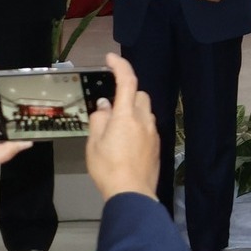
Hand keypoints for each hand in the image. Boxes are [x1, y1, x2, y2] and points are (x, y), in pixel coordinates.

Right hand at [85, 52, 159, 201]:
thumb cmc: (108, 167)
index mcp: (126, 116)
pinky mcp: (157, 144)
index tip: (110, 58)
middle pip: (139, 95)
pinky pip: (148, 126)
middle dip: (126, 94)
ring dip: (132, 111)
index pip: (127, 81)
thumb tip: (105, 106)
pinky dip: (137, 126)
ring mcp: (153, 132)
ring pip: (145, 111)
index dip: (120, 66)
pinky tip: (125, 143)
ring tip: (115, 128)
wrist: (132, 192)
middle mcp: (144, 119)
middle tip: (109, 109)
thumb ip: (99, 120)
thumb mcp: (93, 144)